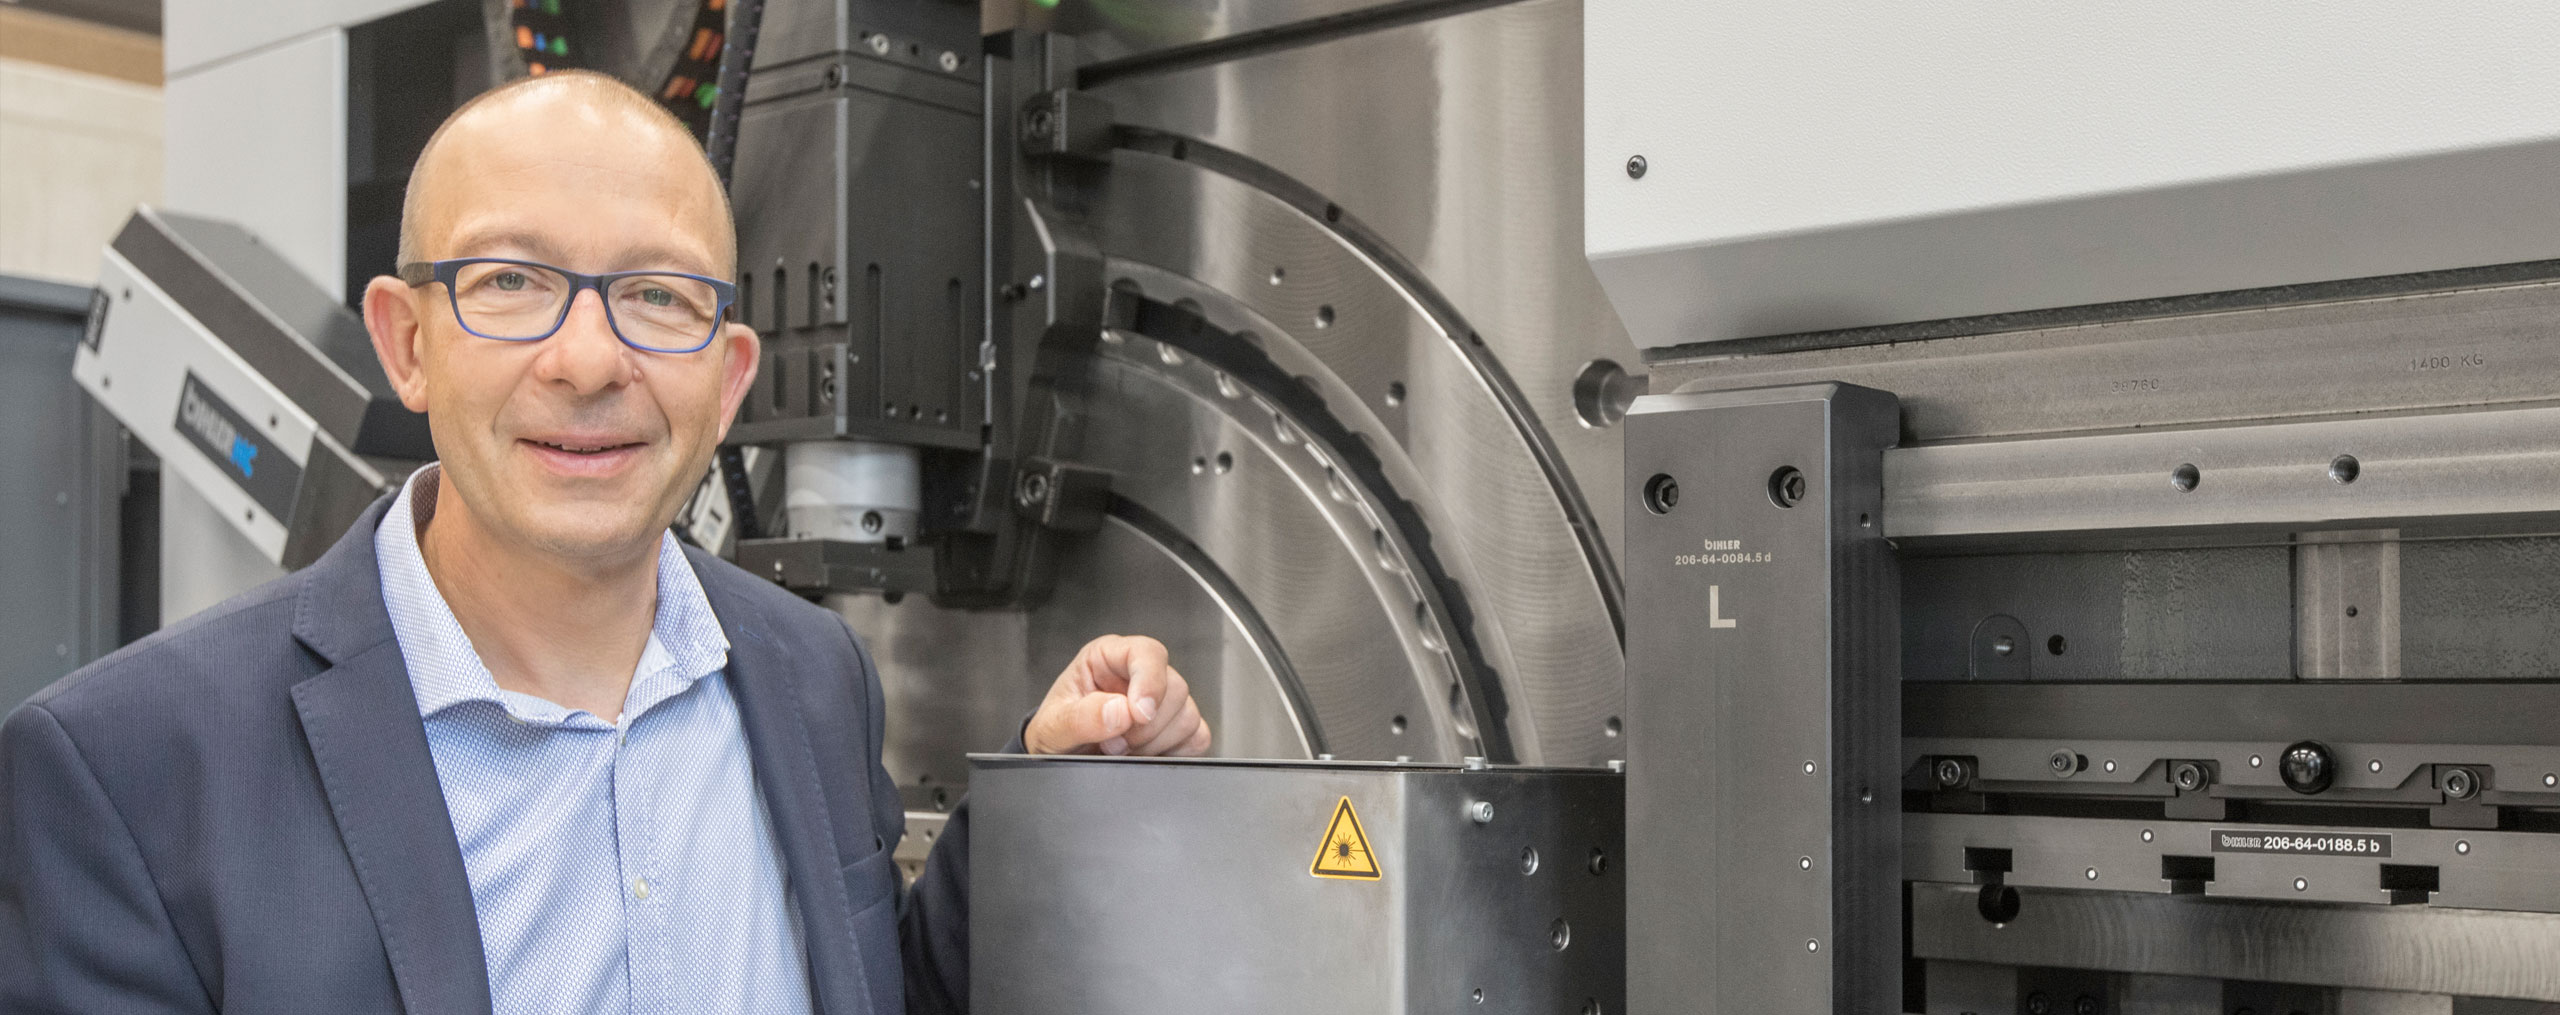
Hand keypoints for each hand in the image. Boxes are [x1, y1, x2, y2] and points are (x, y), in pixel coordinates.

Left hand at [1022, 635, 1211, 756]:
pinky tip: (1144, 755)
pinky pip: (1197, 738)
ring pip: (1187, 716)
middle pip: (1174, 688)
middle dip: (1144, 727)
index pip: (1146, 653)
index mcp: (1108, 658)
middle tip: (1112, 743)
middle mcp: (1139, 674)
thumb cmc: (1053, 732)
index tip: (1140, 714)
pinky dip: (1174, 753)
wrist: (1058, 758)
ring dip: (1155, 743)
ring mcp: (1162, 700)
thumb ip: (1081, 718)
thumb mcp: (1052, 727)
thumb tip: (1120, 711)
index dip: (1149, 681)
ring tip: (1122, 750)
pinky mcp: (1176, 728)